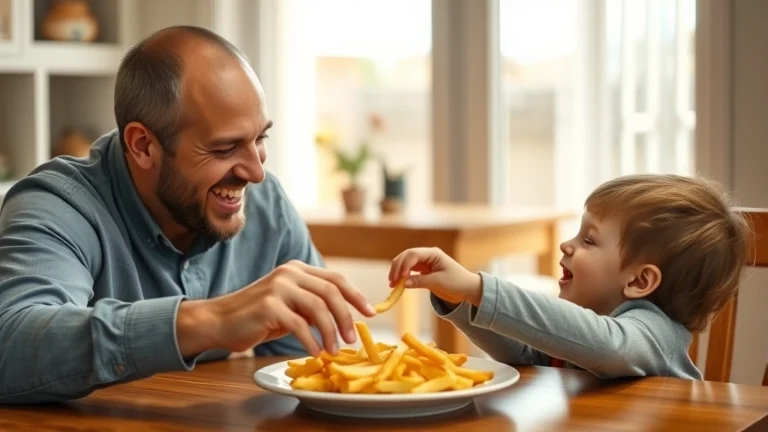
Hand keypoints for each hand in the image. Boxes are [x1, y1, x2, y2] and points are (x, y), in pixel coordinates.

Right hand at [176, 260, 376, 357]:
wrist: (219, 321)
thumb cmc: (257, 317)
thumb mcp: (290, 307)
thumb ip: (313, 306)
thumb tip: (345, 319)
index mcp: (297, 270)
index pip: (335, 279)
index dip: (356, 296)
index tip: (371, 313)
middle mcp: (289, 273)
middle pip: (331, 292)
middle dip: (346, 317)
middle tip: (352, 339)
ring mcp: (278, 287)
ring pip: (318, 307)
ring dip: (331, 332)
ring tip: (334, 350)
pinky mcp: (268, 306)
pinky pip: (299, 325)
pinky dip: (311, 341)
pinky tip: (315, 352)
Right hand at [388, 247, 481, 305]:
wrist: (467, 290)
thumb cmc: (457, 283)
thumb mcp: (439, 282)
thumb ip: (420, 281)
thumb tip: (404, 283)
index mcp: (433, 253)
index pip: (413, 254)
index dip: (404, 265)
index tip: (401, 277)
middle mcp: (427, 255)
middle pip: (406, 257)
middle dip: (397, 268)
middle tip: (392, 281)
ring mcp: (424, 262)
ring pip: (405, 263)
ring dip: (397, 272)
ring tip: (392, 284)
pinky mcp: (423, 271)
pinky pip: (408, 271)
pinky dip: (402, 277)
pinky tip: (397, 284)